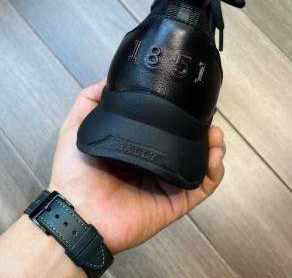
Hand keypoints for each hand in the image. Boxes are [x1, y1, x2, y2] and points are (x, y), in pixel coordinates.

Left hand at [49, 82, 225, 254]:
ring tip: (216, 135)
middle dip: (203, 128)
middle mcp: (154, 163)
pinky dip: (215, 172)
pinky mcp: (175, 202)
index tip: (190, 98)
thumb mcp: (76, 127)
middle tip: (208, 116)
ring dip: (214, 147)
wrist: (77, 213)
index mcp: (136, 147)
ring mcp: (166, 184)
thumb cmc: (75, 173)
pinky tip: (215, 156)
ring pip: (199, 162)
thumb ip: (90, 99)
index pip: (165, 127)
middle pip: (187, 143)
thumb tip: (111, 76)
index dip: (181, 113)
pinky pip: (201, 187)